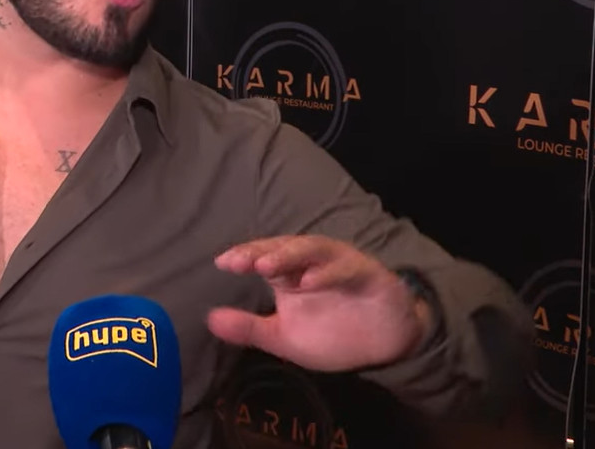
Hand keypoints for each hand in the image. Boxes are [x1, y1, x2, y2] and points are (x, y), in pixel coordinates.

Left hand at [207, 235, 430, 371]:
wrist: (384, 345)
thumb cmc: (332, 334)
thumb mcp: (285, 337)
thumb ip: (250, 329)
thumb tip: (210, 320)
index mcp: (290, 273)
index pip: (263, 258)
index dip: (244, 257)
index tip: (222, 263)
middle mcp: (312, 262)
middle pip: (284, 248)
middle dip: (261, 252)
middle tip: (238, 261)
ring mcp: (339, 264)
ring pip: (313, 250)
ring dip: (289, 255)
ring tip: (266, 266)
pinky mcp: (367, 274)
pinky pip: (346, 269)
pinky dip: (328, 273)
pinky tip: (309, 282)